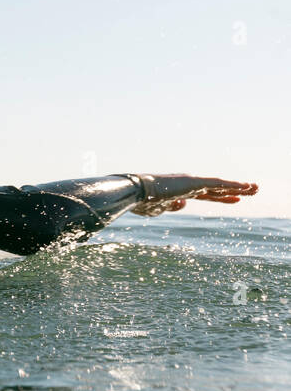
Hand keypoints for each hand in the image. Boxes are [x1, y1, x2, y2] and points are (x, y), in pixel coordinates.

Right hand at [130, 175, 258, 216]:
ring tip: (255, 188)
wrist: (135, 191)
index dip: (221, 197)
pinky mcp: (193, 182)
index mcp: (180, 192)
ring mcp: (191, 182)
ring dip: (239, 186)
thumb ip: (172, 207)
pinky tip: (245, 186)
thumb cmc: (142, 201)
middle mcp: (188, 185)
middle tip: (251, 191)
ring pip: (220, 185)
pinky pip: (217, 183)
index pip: (206, 195)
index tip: (235, 198)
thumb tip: (183, 204)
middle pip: (217, 188)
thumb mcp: (159, 209)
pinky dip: (232, 184)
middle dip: (234, 190)